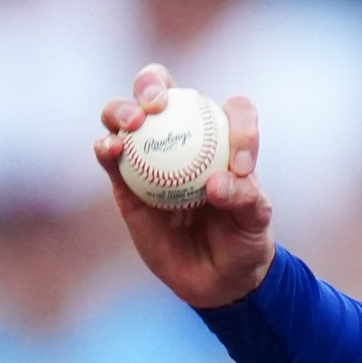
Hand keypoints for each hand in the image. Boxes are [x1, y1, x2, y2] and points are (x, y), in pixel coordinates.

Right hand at [93, 63, 274, 309]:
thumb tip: (215, 183)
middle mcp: (185, 137)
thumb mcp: (256, 222)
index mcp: (226, 140)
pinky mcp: (125, 181)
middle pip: (160, 91)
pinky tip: (110, 149)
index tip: (241, 164)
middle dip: (152, 84)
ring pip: (126, 115)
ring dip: (122, 109)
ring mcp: (150, 156)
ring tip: (132, 123)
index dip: (239, 123)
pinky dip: (105, 146)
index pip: (232, 110)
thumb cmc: (243, 242)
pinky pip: (109, 156)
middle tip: (155, 104)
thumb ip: (245, 199)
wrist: (216, 279)